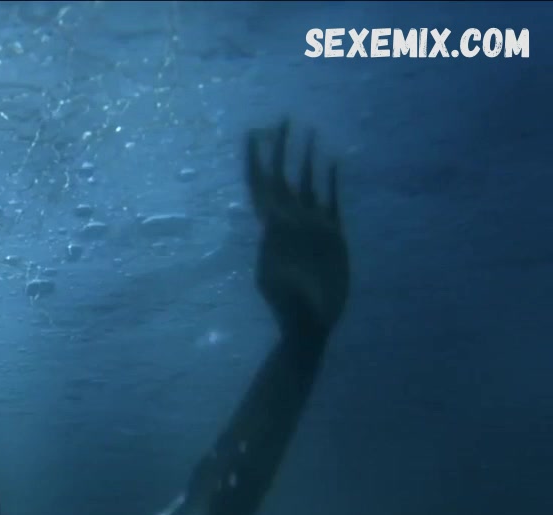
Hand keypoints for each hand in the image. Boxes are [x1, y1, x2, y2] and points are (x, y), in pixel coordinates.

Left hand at [245, 119, 350, 345]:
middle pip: (281, 177)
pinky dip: (330, 180)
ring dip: (304, 158)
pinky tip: (332, 161)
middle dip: (279, 148)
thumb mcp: (279, 280)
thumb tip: (275, 220)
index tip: (252, 133)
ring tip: (307, 131)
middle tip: (281, 120)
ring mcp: (311, 226)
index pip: (260, 186)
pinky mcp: (332, 235)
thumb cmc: (291, 308)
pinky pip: (330, 199)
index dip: (255, 159)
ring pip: (305, 183)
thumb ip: (276, 250)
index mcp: (272, 228)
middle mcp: (290, 221)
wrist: (311, 324)